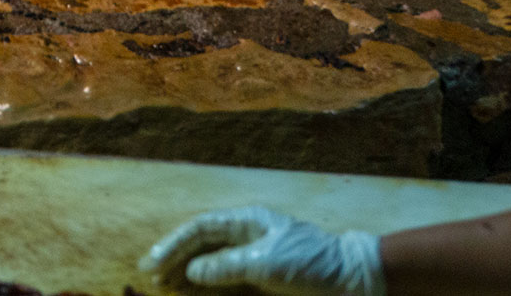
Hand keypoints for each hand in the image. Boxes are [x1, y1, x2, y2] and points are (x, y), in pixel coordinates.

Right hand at [139, 207, 384, 295]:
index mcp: (248, 221)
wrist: (358, 281)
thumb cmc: (313, 265)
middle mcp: (249, 234)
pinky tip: (196, 290)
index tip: (154, 263)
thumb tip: (190, 270)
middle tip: (151, 274)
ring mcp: (257, 255)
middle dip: (175, 256)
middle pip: (202, 242)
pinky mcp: (267, 276)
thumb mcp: (267, 263)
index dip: (173, 244)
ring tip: (167, 283)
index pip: (200, 228)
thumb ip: (226, 266)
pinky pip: (229, 276)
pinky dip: (209, 283)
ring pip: (212, 259)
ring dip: (188, 270)